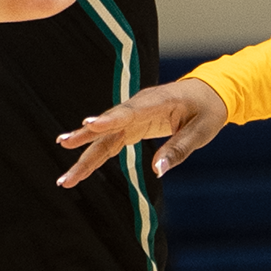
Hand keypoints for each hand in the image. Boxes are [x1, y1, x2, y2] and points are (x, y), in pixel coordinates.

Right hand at [55, 78, 228, 188]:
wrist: (207, 92)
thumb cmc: (207, 110)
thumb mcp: (202, 131)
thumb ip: (179, 149)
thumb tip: (158, 170)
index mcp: (158, 102)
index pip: (130, 111)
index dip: (109, 119)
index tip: (88, 124)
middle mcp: (138, 106)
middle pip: (108, 125)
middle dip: (84, 136)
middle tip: (63, 144)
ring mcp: (132, 115)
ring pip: (104, 137)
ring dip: (84, 155)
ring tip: (66, 177)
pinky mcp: (131, 125)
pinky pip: (110, 141)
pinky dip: (95, 155)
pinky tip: (79, 169)